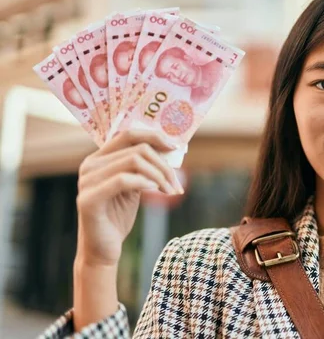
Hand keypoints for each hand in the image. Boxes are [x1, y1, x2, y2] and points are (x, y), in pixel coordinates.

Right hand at [75, 130, 183, 266]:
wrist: (103, 250)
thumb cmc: (118, 216)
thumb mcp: (134, 186)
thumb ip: (142, 167)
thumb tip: (168, 147)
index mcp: (98, 158)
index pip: (128, 134)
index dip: (155, 136)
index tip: (175, 147)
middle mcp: (89, 165)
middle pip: (137, 149)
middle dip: (163, 165)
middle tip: (177, 183)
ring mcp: (86, 181)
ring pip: (134, 162)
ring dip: (159, 175)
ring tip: (170, 190)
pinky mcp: (88, 199)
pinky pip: (122, 180)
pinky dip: (144, 182)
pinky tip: (155, 190)